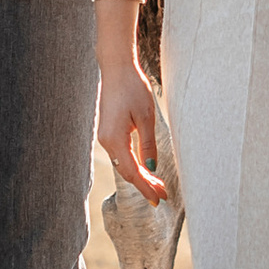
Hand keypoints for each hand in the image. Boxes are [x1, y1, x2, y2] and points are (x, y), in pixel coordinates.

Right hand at [95, 59, 167, 204]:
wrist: (117, 69)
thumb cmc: (132, 89)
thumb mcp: (146, 118)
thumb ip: (148, 145)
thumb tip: (152, 169)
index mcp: (115, 139)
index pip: (131, 172)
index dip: (145, 187)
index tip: (158, 199)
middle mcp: (106, 141)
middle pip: (126, 171)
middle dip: (144, 184)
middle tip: (162, 195)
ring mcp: (106, 136)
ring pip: (123, 163)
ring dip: (140, 175)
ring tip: (158, 184)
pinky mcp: (108, 131)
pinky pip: (121, 154)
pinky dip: (134, 163)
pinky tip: (146, 168)